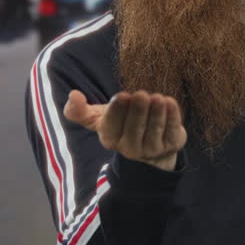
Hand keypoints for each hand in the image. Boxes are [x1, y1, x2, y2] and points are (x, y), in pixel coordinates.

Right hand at [64, 90, 186, 171]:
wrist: (148, 143)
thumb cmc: (120, 124)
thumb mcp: (97, 118)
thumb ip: (78, 110)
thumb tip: (73, 95)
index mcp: (110, 139)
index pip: (112, 126)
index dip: (118, 111)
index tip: (123, 95)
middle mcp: (130, 148)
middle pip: (135, 129)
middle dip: (138, 111)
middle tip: (141, 94)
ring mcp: (152, 149)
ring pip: (154, 130)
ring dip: (156, 113)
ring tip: (157, 98)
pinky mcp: (171, 146)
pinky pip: (171, 131)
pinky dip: (172, 116)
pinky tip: (169, 102)